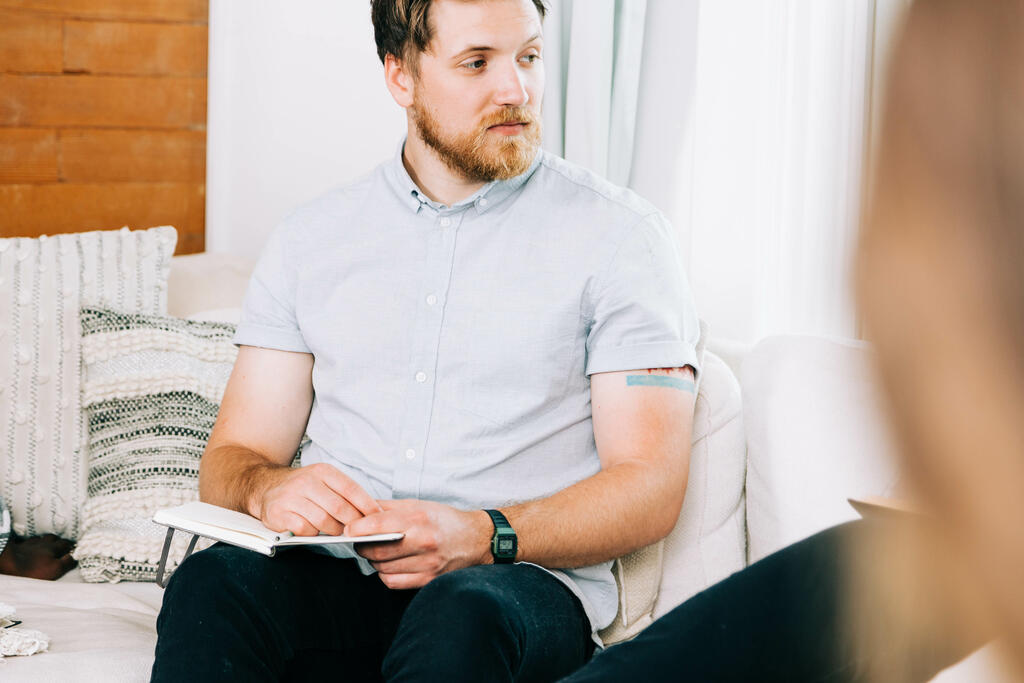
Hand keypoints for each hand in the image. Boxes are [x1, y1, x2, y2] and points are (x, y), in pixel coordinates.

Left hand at [0, 534, 76, 579]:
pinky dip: (30, 542)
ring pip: (40, 538)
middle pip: (54, 538)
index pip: (66, 544)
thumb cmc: (33, 569)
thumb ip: (67, 562)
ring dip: (45, 540)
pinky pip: (26, 541)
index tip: (75, 547)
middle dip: (59, 540)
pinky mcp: (18, 546)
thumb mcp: (55, 569)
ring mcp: (30, 544)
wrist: (8, 563)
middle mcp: (43, 544)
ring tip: (47, 543)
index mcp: (53, 548)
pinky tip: (29, 544)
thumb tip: (78, 556)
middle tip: (62, 544)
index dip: (71, 545)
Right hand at [256, 463, 381, 535]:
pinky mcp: (279, 513)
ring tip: (338, 533)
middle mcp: (306, 481)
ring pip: (323, 520)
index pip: (351, 489)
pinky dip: (313, 534)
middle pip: (339, 507)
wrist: (265, 487)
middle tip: (359, 532)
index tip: (378, 518)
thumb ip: (343, 494)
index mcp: (322, 471)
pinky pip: (304, 529)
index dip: (367, 505)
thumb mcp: (323, 481)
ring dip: (334, 531)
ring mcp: (291, 497)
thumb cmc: (302, 488)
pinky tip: (314, 531)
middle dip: (353, 523)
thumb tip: (369, 514)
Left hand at [349, 499, 492, 589]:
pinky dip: (385, 574)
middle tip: (360, 541)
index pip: (377, 525)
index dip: (357, 528)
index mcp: (419, 519)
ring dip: (373, 561)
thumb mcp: (418, 505)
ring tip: (377, 552)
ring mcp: (427, 563)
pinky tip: (389, 565)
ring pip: (382, 567)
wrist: (476, 540)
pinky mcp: (428, 579)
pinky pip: (393, 582)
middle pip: (376, 550)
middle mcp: (423, 541)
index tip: (349, 529)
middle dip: (362, 546)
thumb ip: (387, 508)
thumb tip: (359, 511)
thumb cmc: (445, 520)